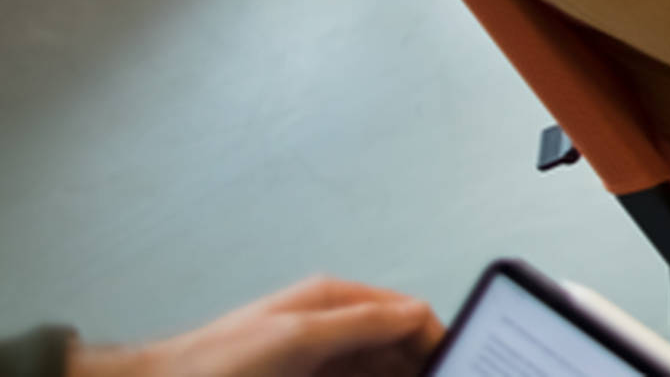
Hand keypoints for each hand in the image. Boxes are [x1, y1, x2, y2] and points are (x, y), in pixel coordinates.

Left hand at [72, 277, 440, 376]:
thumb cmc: (213, 363)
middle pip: (398, 351)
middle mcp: (331, 328)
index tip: (456, 368)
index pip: (408, 314)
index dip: (437, 342)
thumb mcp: (298, 337)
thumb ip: (361, 323)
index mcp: (334, 301)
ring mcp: (319, 361)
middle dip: (419, 370)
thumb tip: (416, 315)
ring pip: (379, 375)